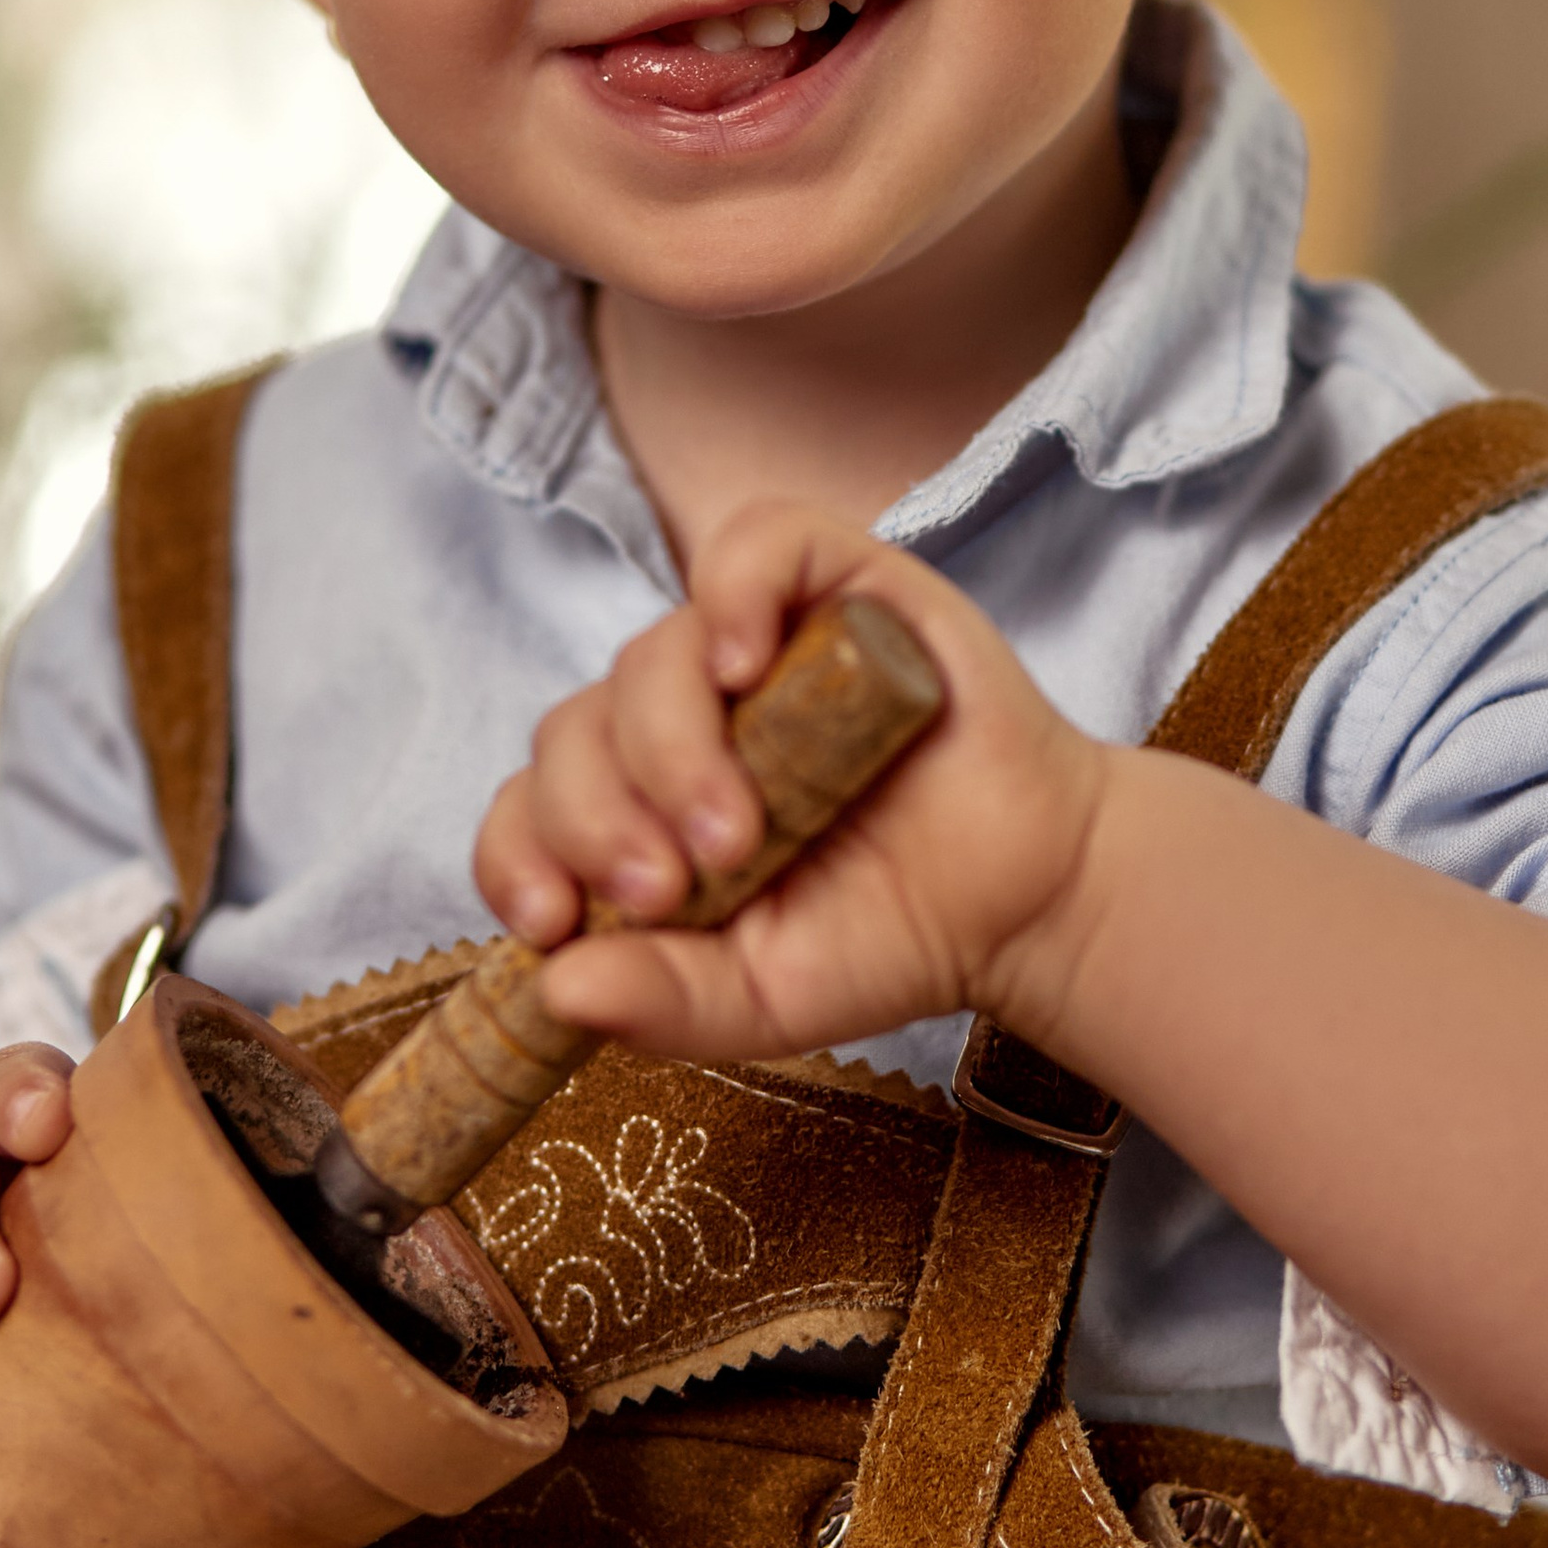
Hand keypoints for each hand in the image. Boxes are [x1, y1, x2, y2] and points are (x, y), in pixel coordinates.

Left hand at [473, 502, 1112, 1066]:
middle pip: (574, 731)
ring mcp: (758, 645)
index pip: (531, 808)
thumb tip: (554, 987)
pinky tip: (747, 664)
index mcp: (644, 812)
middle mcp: (684, 718)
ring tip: (741, 832)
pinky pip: (752, 544)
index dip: (517, 854)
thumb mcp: (764, 1000)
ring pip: (649, 654)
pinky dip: (730, 593)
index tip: (552, 920)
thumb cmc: (893, 935)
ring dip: (670, 748)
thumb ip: (662, 1003)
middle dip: (597, 818)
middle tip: (675, 889)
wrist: (1030, 896)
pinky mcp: (838, 585)